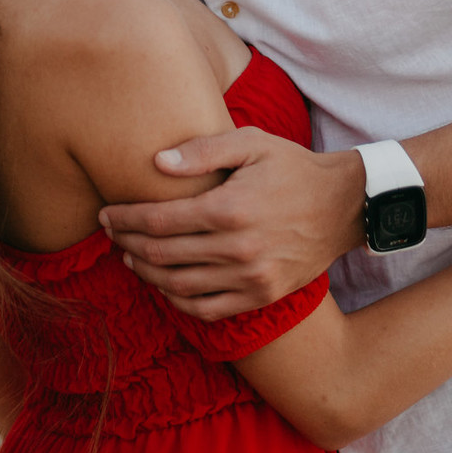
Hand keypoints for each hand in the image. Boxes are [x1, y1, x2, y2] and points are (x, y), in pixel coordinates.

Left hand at [99, 128, 365, 320]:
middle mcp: (238, 248)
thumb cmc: (293, 167)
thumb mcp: (252, 143)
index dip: (125, 218)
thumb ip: (202, 150)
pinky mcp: (262, 295)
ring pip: (179, 285)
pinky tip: (164, 285)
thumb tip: (156, 162)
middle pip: (162, 253)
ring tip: (130, 257)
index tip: (106, 214)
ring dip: (147, 273)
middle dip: (127, 243)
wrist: (345, 206)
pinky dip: (178, 301)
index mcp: (230, 207)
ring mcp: (251, 277)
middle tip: (110, 234)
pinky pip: (208, 309)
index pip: (159, 219)